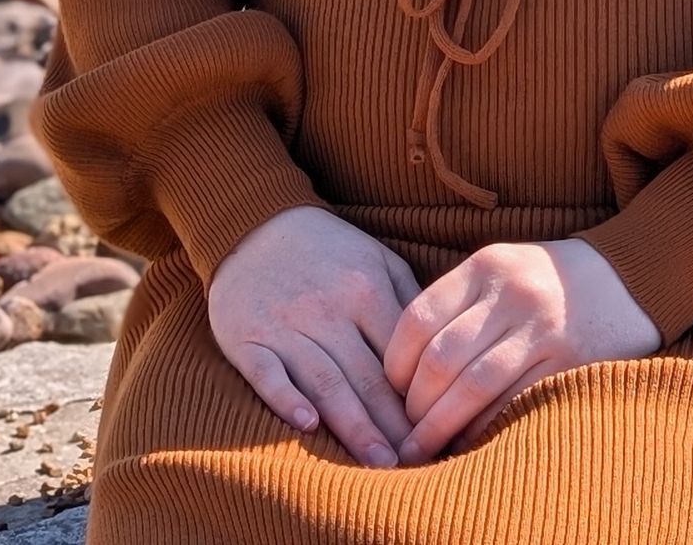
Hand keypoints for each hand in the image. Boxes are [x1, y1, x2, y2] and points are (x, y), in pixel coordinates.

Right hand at [208, 205, 420, 466]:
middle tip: (417, 466)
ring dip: (353, 426)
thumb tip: (443, 348)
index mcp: (366, 289)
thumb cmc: (328, 251)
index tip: (441, 431)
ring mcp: (286, 326)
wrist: (256, 225)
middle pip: (367, 376)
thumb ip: (408, 301)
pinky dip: (286, 399)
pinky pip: (267, 374)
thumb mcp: (377, 259)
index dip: (422, 395)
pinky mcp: (248, 339)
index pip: (401, 354)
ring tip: (378, 465)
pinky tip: (307, 425)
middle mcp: (328, 309)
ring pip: (325, 382)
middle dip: (393, 425)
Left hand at [382, 236, 659, 463]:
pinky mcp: (569, 360)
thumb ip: (458, 305)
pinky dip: (483, 429)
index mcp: (486, 265)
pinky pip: (512, 402)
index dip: (394, 364)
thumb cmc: (546, 282)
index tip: (390, 392)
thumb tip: (403, 372)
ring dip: (440, 427)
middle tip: (403, 432)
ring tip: (421, 450)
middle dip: (413, 405)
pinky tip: (468, 443)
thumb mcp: (501, 270)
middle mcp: (512, 292)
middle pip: (440, 358)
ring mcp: (542, 326)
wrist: (626, 278)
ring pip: (473, 386)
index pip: (418, 318)